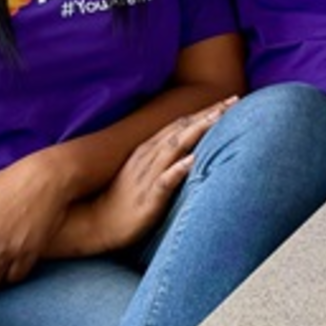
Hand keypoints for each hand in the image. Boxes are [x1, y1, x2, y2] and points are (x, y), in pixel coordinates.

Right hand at [77, 98, 233, 254]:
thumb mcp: (142, 172)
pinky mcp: (147, 199)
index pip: (180, 124)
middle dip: (207, 114)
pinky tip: (192, 160)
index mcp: (147, 150)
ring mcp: (146, 177)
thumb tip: (187, 146)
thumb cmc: (121, 200)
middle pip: (181, 130)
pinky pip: (163, 182)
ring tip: (218, 118)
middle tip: (233, 100)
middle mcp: (147, 158)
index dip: (204, 111)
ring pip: (175, 148)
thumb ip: (161, 157)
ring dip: (197, 131)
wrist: (93, 225)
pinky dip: (178, 169)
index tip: (228, 100)